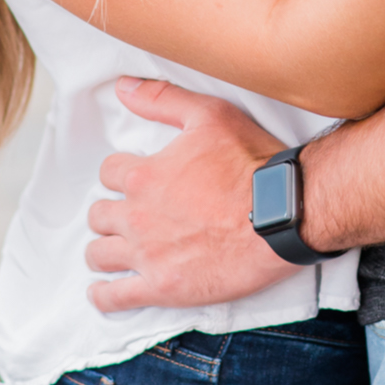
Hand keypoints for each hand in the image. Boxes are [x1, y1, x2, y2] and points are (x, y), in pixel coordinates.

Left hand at [85, 78, 297, 313]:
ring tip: (114, 252)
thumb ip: (163, 100)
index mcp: (145, 176)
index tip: (134, 182)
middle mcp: (138, 215)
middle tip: (127, 218)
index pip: (109, 173)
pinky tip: (103, 293)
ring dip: (103, 251)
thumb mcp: (211, 116)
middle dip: (109, 214)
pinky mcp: (163, 287)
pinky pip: (116, 297)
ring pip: (100, 254)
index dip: (121, 176)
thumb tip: (124, 87)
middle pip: (99, 215)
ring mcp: (148, 254)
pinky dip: (104, 296)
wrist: (284, 214)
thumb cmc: (253, 165)